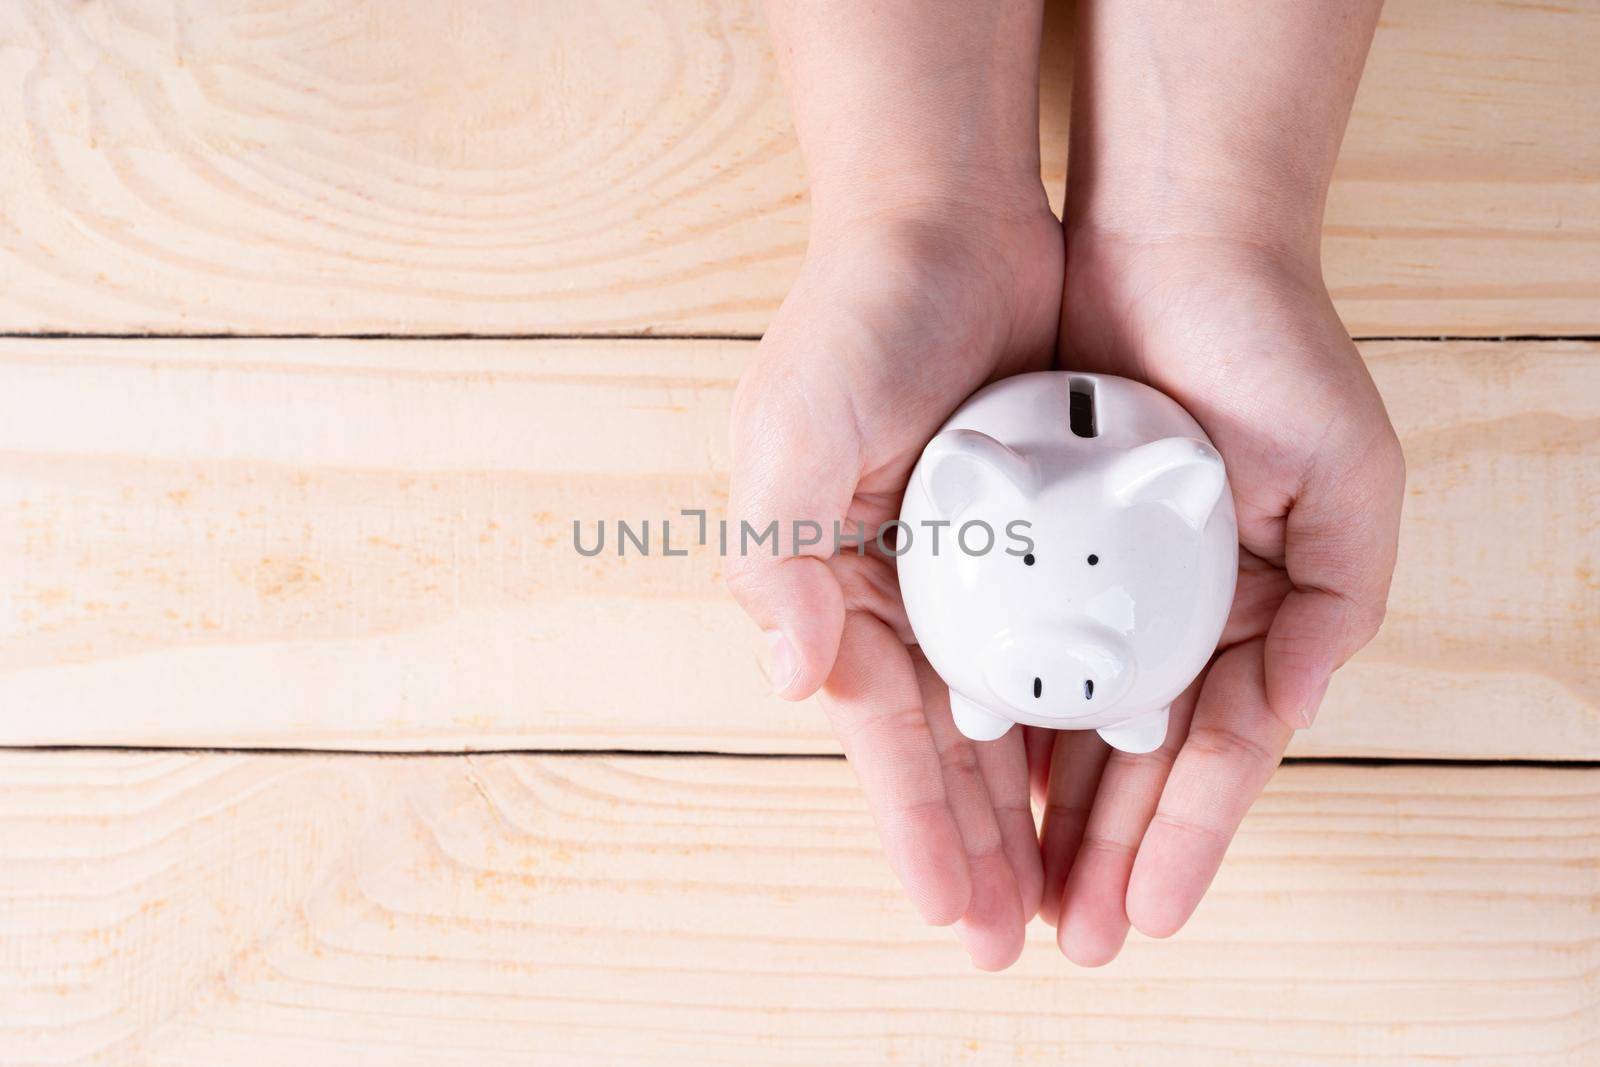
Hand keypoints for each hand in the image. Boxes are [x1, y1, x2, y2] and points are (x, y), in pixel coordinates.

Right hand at [726, 202, 1062, 968]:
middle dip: (978, 846)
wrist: (946, 222)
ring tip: (1065, 887)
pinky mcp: (1036, 530)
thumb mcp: (792, 433)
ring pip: (1010, 712)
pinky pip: (1064, 640)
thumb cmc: (853, 323)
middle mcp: (899, 591)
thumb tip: (794, 680)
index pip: (884, 739)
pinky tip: (1106, 768)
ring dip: (1032, 800)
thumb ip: (776, 558)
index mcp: (834, 589)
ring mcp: (972, 566)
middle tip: (1015, 941)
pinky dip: (1079, 706)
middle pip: (948, 747)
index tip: (954, 917)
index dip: (919, 830)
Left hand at [1036, 229, 1405, 963]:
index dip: (1177, 841)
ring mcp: (1100, 580)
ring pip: (1063, 721)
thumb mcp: (1349, 477)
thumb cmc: (1272, 350)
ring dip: (1041, 809)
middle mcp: (1172, 612)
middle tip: (1062, 937)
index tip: (1140, 918)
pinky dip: (998, 713)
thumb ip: (1334, 604)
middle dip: (1098, 852)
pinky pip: (1007, 643)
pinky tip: (977, 778)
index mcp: (1251, 615)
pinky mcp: (1028, 539)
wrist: (1172, 238)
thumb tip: (1283, 713)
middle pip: (1128, 761)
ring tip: (1010, 892)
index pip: (1209, 759)